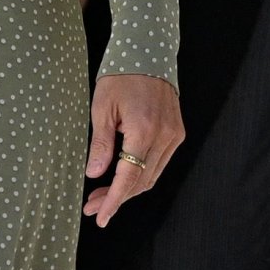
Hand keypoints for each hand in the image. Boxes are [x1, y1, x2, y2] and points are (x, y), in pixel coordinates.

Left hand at [83, 72, 183, 228]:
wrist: (147, 52)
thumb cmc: (121, 76)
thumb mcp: (102, 108)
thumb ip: (101, 144)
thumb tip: (94, 174)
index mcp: (144, 130)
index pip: (129, 177)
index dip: (114, 200)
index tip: (100, 217)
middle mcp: (165, 136)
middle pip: (142, 181)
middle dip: (117, 198)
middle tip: (92, 206)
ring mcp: (175, 135)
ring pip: (152, 175)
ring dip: (128, 189)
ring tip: (101, 196)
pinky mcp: (177, 133)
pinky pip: (158, 163)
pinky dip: (140, 175)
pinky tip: (121, 178)